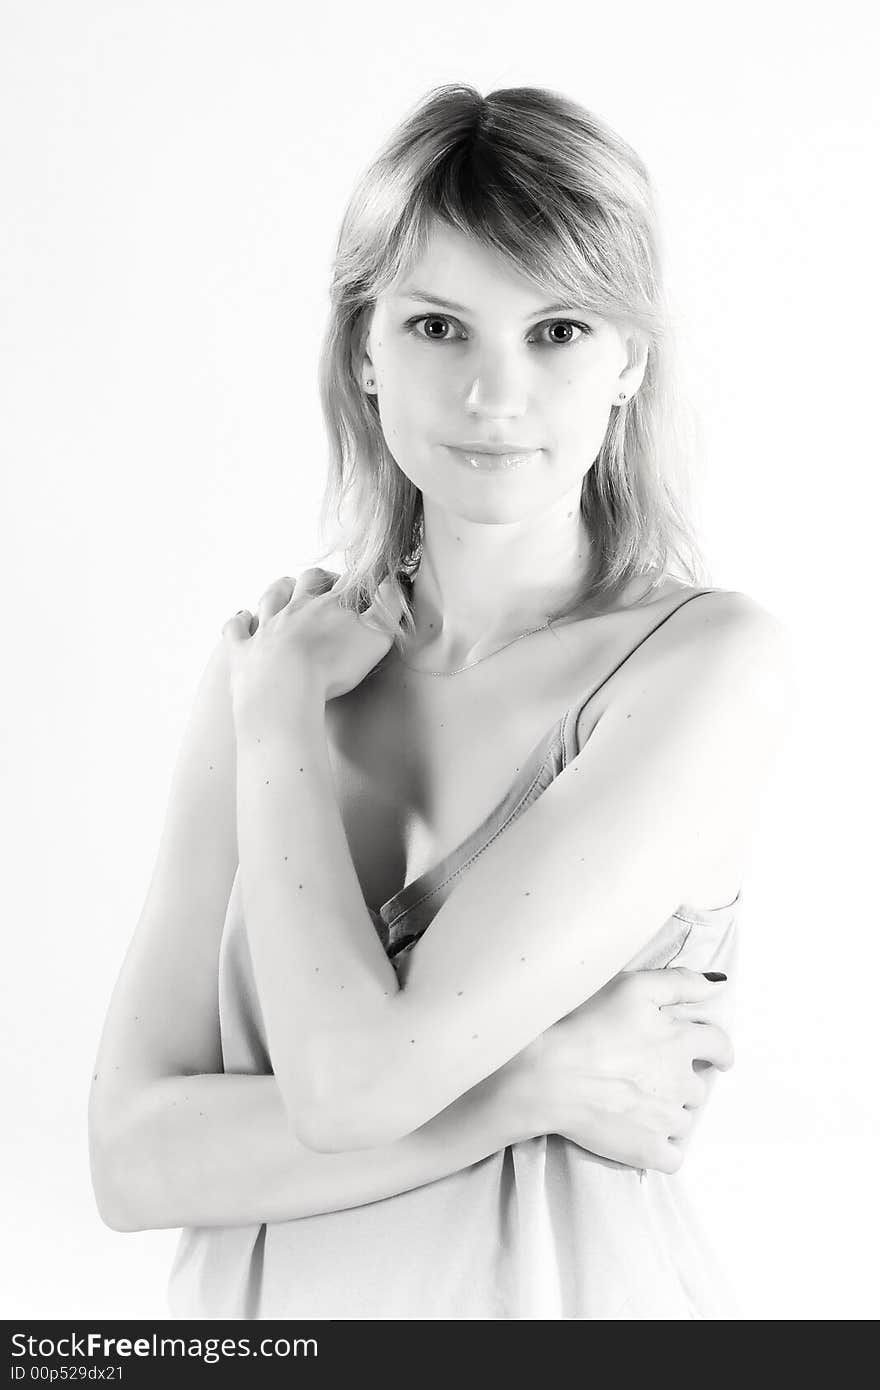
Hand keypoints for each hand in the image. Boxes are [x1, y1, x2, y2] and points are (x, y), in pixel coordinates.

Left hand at [222, 568, 405, 722]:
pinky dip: (239, 622)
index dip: (356, 581)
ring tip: (284, 589)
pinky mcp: (243, 650)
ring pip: (271, 598)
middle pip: (305, 583)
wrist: (285, 687)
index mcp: (327, 606)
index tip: (363, 584)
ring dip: (278, 591)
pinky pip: (237, 630)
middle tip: (325, 584)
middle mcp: (294, 609)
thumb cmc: (333, 664)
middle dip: (316, 580)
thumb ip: (388, 607)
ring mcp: (266, 627)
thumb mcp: (375, 636)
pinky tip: (243, 619)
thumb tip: (394, 582)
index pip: (345, 584)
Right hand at [523, 967, 733, 1173]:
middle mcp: (681, 1082)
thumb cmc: (585, 1025)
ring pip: (684, 1121)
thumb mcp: (632, 988)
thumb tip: (717, 984)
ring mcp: (667, 1120)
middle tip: (649, 1078)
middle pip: (697, 1087)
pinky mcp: (649, 1150)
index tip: (719, 1058)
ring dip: (669, 1115)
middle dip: (680, 1083)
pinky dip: (663, 1150)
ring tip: (636, 1106)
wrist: (549, 1075)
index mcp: (680, 1041)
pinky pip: (673, 1157)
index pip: (719, 1046)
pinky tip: (643, 1138)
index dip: (720, 1051)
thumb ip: (679, 983)